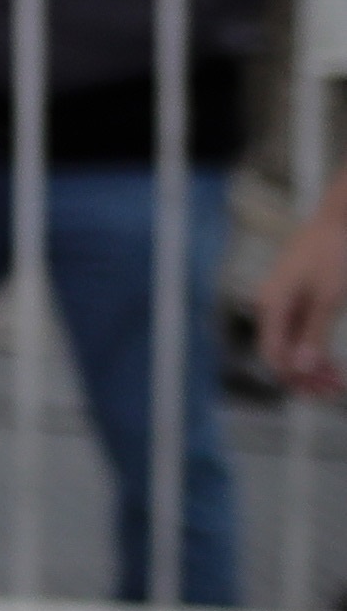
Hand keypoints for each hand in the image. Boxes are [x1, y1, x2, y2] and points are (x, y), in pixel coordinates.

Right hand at [259, 170, 346, 397]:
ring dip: (311, 365)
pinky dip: (313, 349)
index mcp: (272, 305)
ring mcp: (283, 303)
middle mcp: (271, 306)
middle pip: (279, 353)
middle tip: (337, 390)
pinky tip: (331, 361)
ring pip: (290, 345)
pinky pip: (299, 332)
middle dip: (305, 375)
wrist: (339, 220)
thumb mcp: (329, 297)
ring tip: (338, 380)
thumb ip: (314, 334)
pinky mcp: (297, 299)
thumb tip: (300, 368)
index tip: (327, 390)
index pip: (272, 355)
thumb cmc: (334, 253)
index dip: (296, 378)